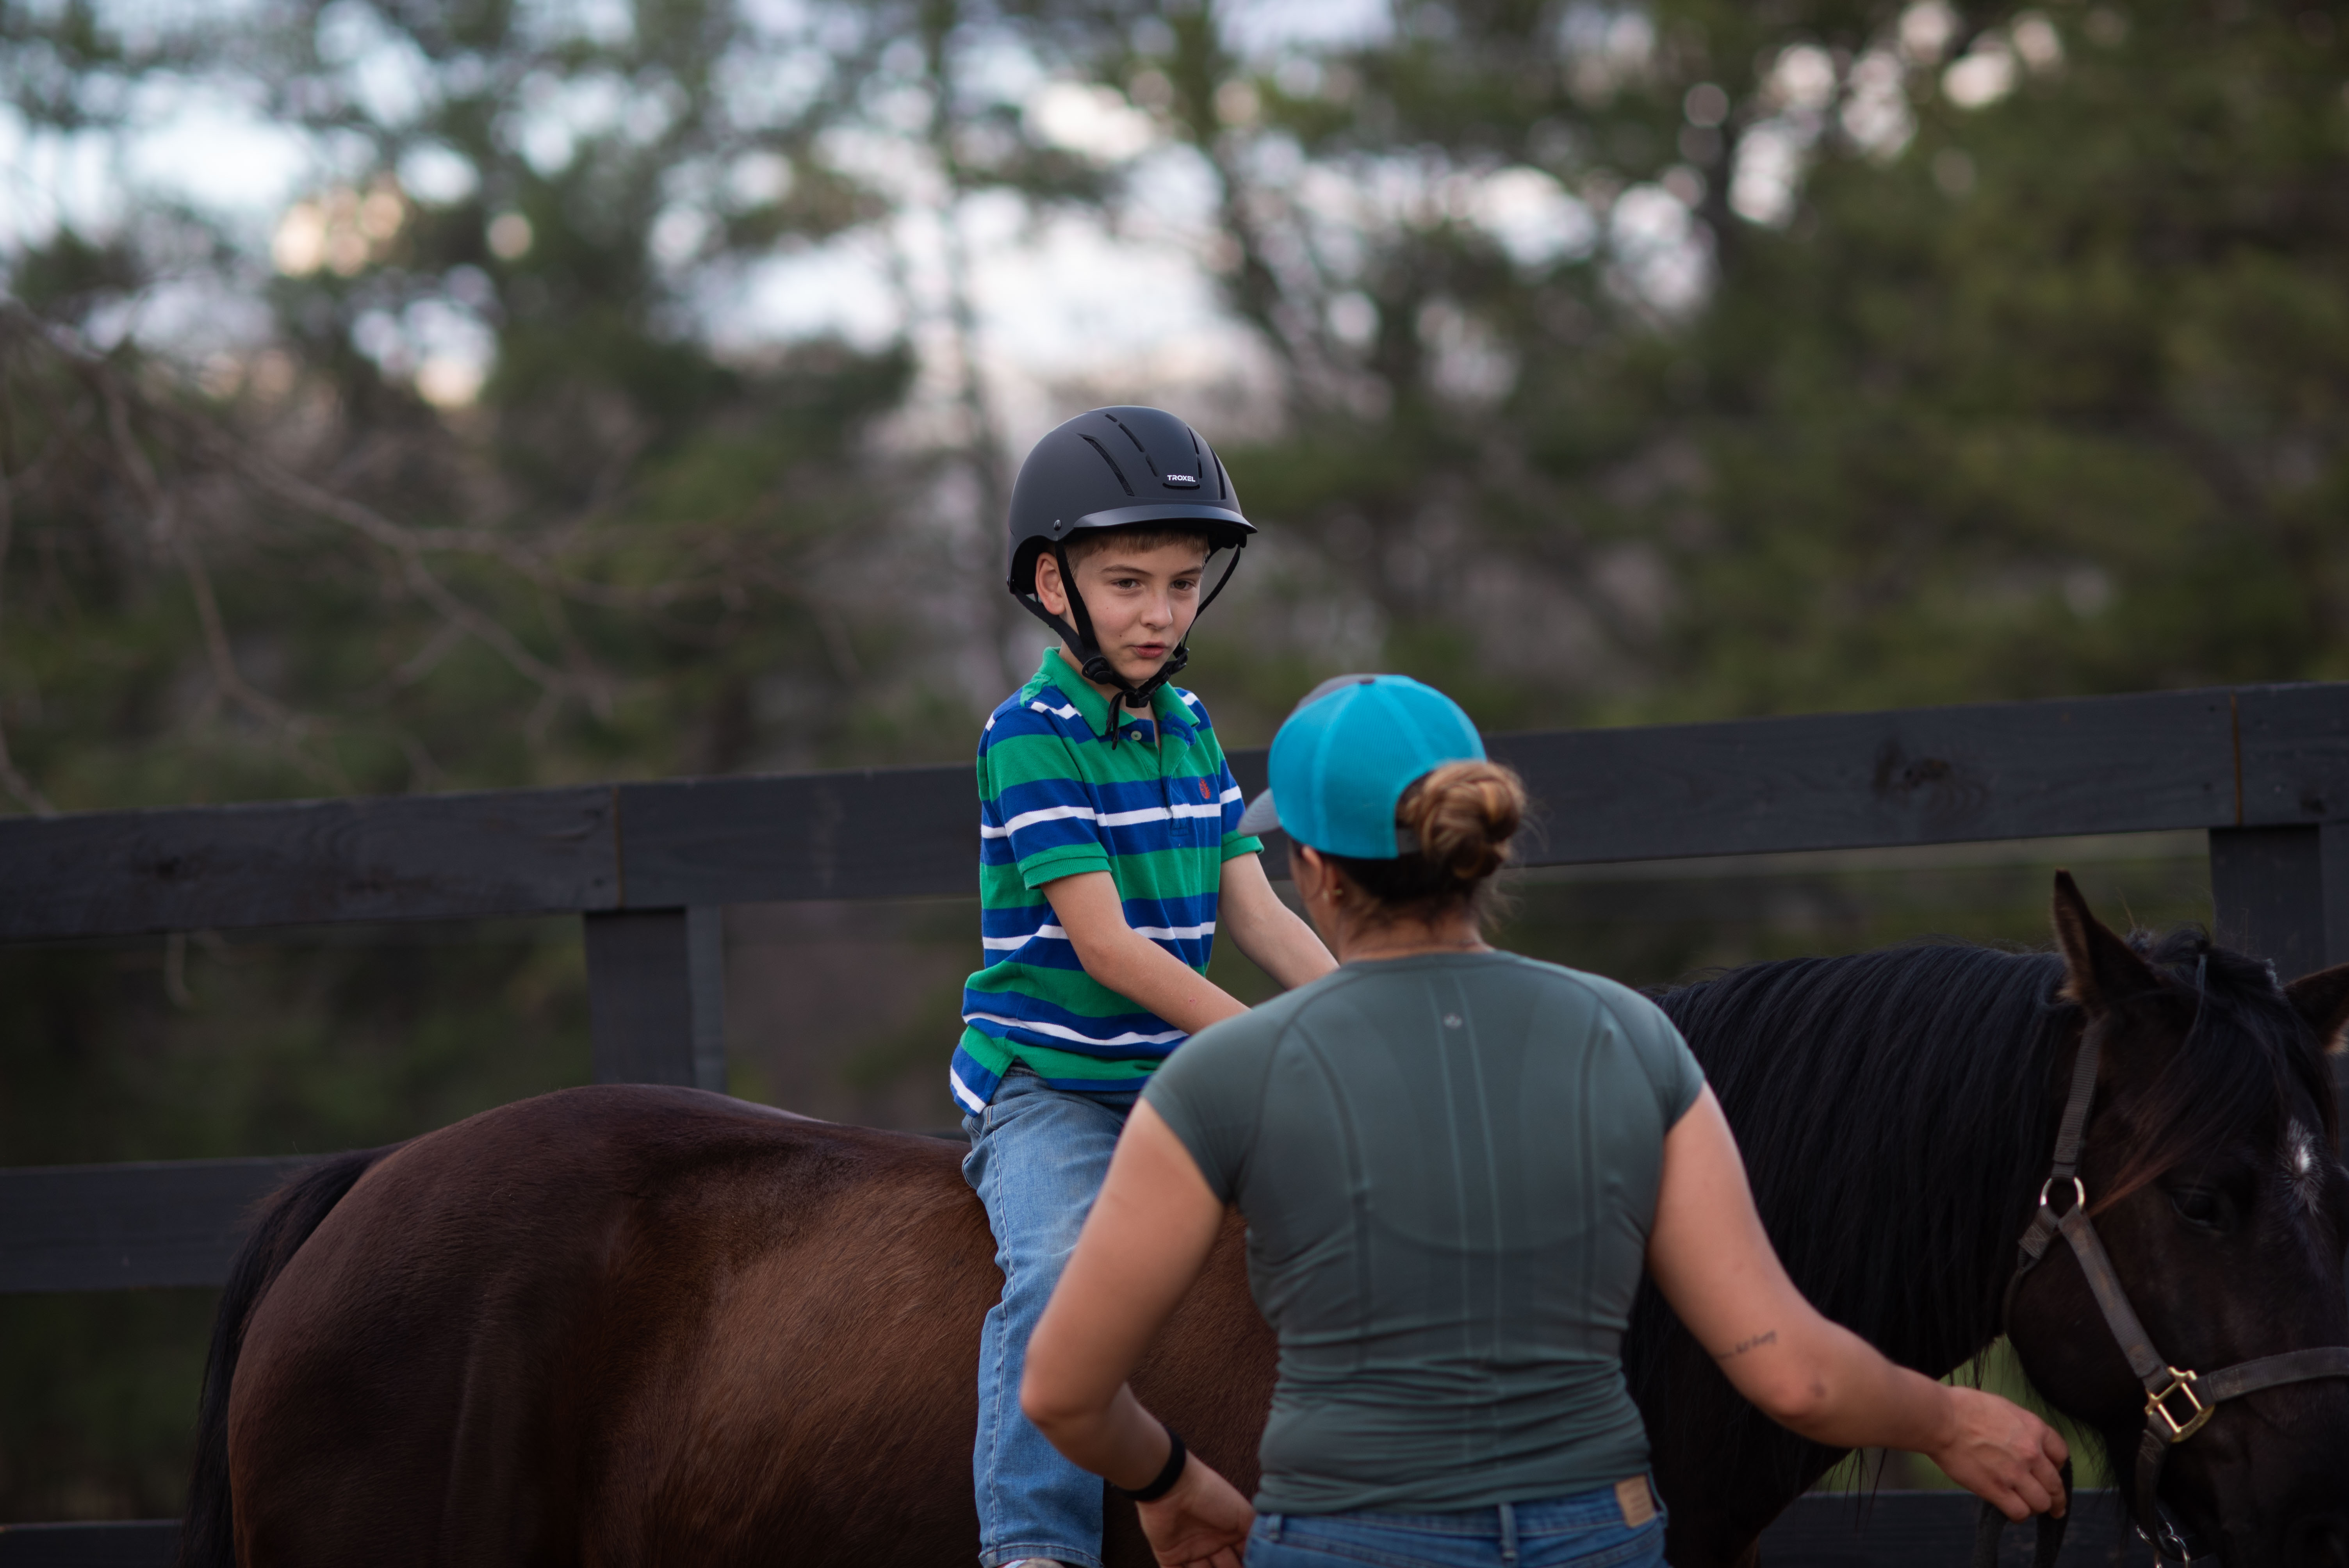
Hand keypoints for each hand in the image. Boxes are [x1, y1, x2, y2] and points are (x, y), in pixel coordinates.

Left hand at [1134, 1452, 1254, 1567]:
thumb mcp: (1243, 1514)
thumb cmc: (1211, 1496)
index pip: (1242, 1556)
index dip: (1249, 1564)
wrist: (1173, 1487)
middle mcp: (1210, 1542)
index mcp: (1228, 1531)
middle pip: (1224, 1567)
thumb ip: (1256, 1535)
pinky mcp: (1169, 1555)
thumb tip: (1269, 1555)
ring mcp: (1189, 1549)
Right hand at [1929, 1386, 2069, 1521]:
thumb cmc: (1963, 1407)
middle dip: (2056, 1498)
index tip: (2051, 1473)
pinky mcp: (1996, 1489)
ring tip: (2028, 1507)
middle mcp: (2031, 1453)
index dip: (2057, 1467)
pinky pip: (2019, 1512)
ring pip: (2041, 1503)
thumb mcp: (2003, 1407)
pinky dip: (2018, 1515)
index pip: (2062, 1455)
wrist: (1941, 1419)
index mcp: (2033, 1428)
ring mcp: (2014, 1473)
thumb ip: (2020, 1427)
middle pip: (2056, 1485)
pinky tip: (2011, 1510)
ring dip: (2037, 1507)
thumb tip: (2022, 1439)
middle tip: (2055, 1506)